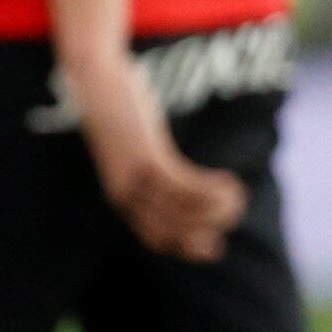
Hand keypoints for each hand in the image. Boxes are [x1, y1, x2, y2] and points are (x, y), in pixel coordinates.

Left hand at [62, 50, 247, 261]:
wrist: (95, 83)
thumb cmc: (118, 113)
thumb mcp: (132, 148)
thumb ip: (148, 166)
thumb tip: (170, 177)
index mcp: (123, 197)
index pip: (156, 239)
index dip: (188, 248)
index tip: (214, 246)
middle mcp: (127, 195)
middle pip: (175, 230)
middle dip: (211, 227)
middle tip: (235, 210)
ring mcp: (136, 179)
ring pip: (185, 211)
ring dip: (219, 207)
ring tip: (237, 193)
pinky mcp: (147, 159)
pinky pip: (186, 186)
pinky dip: (212, 189)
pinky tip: (227, 179)